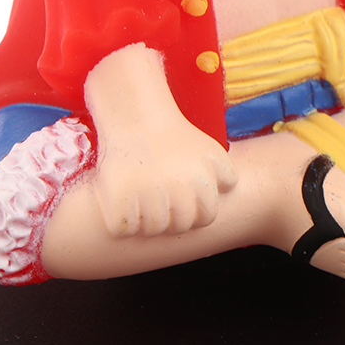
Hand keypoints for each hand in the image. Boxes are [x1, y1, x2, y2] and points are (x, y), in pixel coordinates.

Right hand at [84, 43, 237, 236]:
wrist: (134, 115)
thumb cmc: (172, 135)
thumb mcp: (208, 149)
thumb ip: (225, 174)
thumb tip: (226, 192)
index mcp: (201, 182)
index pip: (204, 218)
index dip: (193, 212)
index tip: (179, 200)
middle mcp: (178, 190)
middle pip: (177, 226)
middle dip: (170, 216)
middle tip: (157, 197)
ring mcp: (147, 195)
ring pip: (151, 229)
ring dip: (145, 220)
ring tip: (140, 197)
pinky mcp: (118, 198)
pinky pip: (123, 228)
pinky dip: (120, 221)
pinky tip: (122, 202)